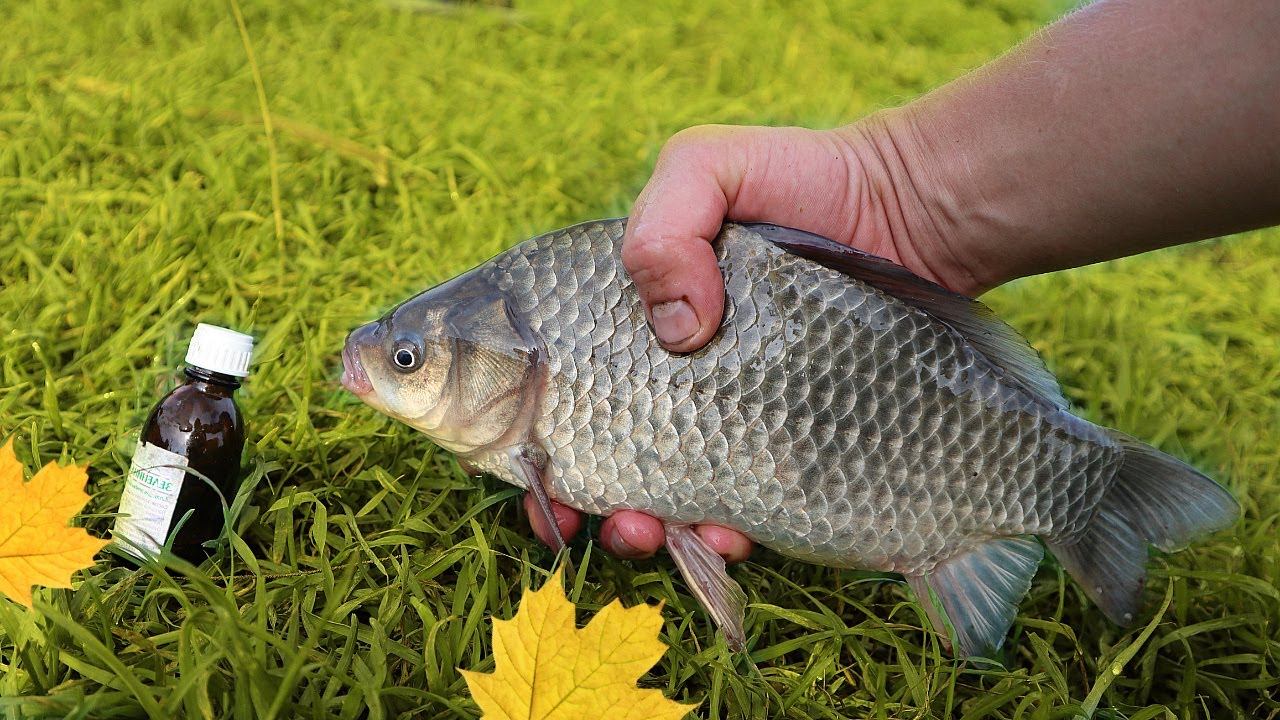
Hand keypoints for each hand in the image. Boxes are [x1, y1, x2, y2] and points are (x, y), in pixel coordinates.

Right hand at [527, 119, 967, 562]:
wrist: (909, 211)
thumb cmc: (801, 178)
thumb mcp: (710, 165)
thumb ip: (663, 225)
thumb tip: (676, 330)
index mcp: (631, 319)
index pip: (561, 385)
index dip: (535, 438)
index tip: (536, 474)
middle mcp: (670, 374)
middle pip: (602, 455)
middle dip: (580, 501)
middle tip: (591, 516)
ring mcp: (730, 414)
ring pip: (666, 495)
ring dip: (644, 530)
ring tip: (651, 532)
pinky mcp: (787, 442)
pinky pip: (746, 505)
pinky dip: (725, 532)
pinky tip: (730, 531)